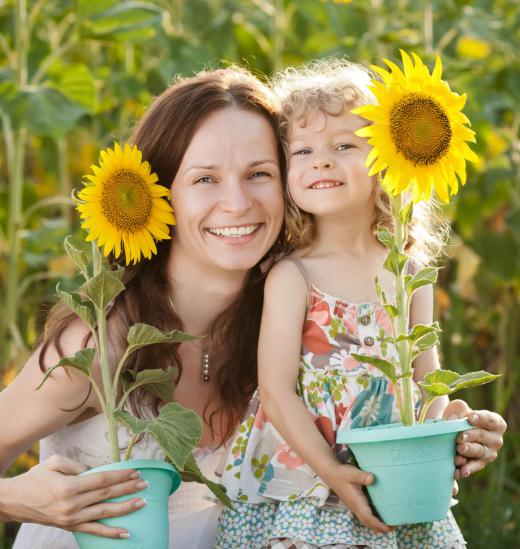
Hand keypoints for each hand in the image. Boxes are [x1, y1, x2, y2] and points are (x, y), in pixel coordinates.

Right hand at [1, 455, 147, 538]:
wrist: (14, 501)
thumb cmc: (36, 478)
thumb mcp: (55, 463)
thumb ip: (78, 465)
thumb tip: (97, 470)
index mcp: (69, 486)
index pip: (102, 480)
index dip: (120, 476)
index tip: (136, 472)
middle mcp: (71, 504)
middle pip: (106, 495)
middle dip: (128, 489)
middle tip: (145, 484)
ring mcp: (71, 518)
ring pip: (104, 513)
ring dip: (125, 509)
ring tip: (143, 503)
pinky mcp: (69, 527)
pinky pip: (93, 530)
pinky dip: (110, 533)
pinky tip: (125, 533)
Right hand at [327, 463, 391, 533]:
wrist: (331, 473)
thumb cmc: (342, 473)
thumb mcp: (352, 473)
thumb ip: (362, 476)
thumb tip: (372, 478)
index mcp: (356, 502)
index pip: (368, 517)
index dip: (378, 524)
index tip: (389, 527)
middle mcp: (355, 507)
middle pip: (368, 522)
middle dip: (379, 528)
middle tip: (393, 528)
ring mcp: (353, 506)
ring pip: (365, 520)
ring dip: (375, 525)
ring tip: (387, 525)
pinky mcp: (353, 504)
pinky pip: (363, 516)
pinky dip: (371, 520)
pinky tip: (377, 516)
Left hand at [443, 399, 506, 479]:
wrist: (451, 432)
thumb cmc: (459, 416)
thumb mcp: (458, 408)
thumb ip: (458, 410)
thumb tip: (453, 419)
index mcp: (495, 423)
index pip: (490, 420)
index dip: (481, 418)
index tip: (470, 418)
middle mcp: (496, 439)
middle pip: (483, 436)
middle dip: (471, 436)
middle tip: (459, 437)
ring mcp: (489, 453)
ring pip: (480, 452)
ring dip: (469, 451)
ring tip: (459, 449)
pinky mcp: (480, 464)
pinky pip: (473, 467)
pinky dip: (465, 469)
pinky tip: (459, 471)